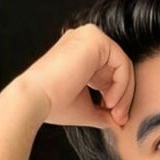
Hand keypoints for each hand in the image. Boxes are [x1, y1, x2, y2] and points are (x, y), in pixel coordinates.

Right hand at [16, 24, 134, 128]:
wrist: (36, 99)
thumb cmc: (54, 105)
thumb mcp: (86, 109)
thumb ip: (104, 112)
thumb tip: (120, 122)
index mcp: (80, 54)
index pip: (110, 72)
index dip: (118, 97)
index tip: (116, 118)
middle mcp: (84, 41)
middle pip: (119, 68)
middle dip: (123, 96)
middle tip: (118, 118)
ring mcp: (88, 37)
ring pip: (123, 66)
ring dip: (124, 93)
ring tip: (113, 111)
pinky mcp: (95, 39)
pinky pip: (122, 63)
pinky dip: (122, 85)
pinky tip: (110, 101)